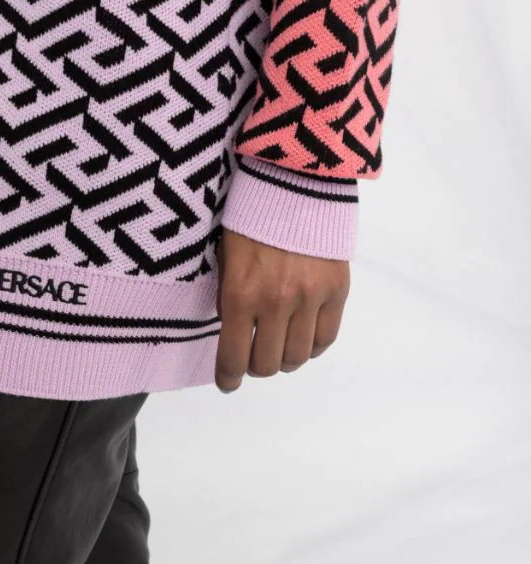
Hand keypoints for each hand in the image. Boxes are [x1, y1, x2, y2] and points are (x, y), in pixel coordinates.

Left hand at [214, 228, 349, 392]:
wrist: (295, 180)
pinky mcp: (337, 290)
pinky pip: (326, 338)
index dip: (229, 379)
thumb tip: (235, 336)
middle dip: (256, 366)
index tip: (228, 383)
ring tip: (279, 345)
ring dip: (284, 359)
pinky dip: (312, 345)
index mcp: (239, 294)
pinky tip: (303, 335)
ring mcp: (310, 298)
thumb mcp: (225, 258)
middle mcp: (275, 302)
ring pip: (297, 357)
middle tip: (253, 357)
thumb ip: (229, 300)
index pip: (233, 357)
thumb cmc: (250, 217)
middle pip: (268, 365)